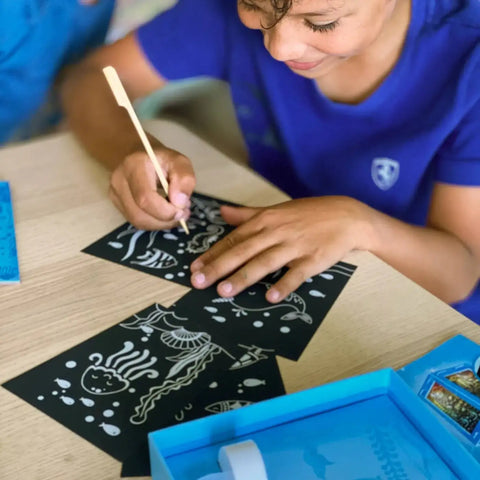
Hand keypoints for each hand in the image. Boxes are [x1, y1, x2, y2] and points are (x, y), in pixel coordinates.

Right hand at [108, 147, 195, 229]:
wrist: (141, 156)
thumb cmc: (162, 159)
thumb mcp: (180, 162)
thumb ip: (184, 179)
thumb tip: (180, 202)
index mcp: (134, 166)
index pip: (145, 197)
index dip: (165, 211)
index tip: (182, 210)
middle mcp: (119, 180)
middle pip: (139, 214)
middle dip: (165, 220)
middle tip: (183, 214)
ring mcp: (115, 194)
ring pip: (138, 221)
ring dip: (161, 224)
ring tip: (175, 213)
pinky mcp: (117, 204)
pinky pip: (136, 221)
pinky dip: (155, 222)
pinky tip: (165, 214)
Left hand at [190, 196, 372, 301]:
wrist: (347, 216)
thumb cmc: (308, 214)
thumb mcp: (276, 210)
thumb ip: (247, 214)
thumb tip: (222, 212)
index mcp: (265, 220)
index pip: (233, 238)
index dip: (212, 253)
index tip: (194, 267)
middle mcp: (276, 232)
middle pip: (243, 251)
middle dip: (219, 266)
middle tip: (198, 282)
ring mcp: (295, 246)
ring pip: (264, 262)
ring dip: (243, 277)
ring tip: (224, 292)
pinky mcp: (313, 259)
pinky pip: (296, 273)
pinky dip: (284, 285)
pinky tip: (270, 297)